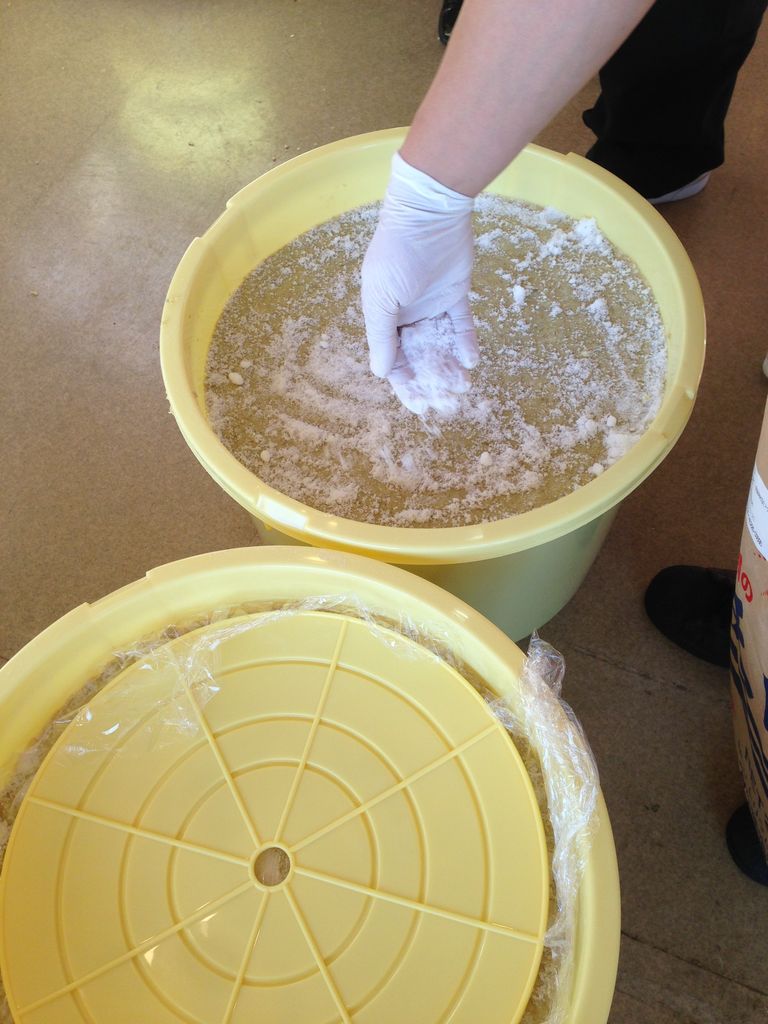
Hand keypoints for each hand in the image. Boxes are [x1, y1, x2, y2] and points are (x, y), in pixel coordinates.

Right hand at [361, 153, 478, 378]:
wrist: (429, 215)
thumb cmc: (397, 255)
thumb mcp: (381, 299)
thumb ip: (382, 337)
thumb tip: (379, 372)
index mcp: (384, 316)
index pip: (392, 357)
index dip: (403, 382)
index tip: (417, 404)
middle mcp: (407, 314)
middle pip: (419, 355)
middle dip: (430, 378)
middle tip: (444, 400)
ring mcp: (432, 305)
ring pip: (441, 344)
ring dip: (449, 365)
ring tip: (462, 385)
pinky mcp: (456, 295)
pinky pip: (461, 325)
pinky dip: (466, 343)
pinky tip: (471, 361)